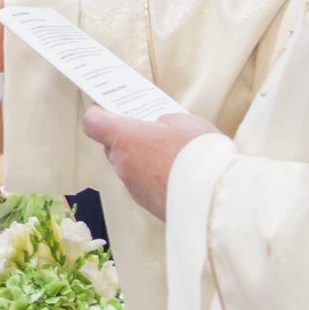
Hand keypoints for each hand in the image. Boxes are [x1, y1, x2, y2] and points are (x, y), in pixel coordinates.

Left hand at [82, 108, 220, 220]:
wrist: (214, 199)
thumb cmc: (199, 155)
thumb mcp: (185, 122)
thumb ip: (165, 121)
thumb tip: (160, 127)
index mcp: (126, 139)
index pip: (94, 123)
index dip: (99, 112)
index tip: (109, 105)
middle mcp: (124, 165)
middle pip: (112, 145)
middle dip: (127, 134)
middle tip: (147, 124)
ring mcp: (135, 188)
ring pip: (129, 165)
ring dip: (142, 156)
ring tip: (168, 148)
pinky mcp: (148, 204)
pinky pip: (144, 183)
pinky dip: (153, 174)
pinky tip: (175, 168)